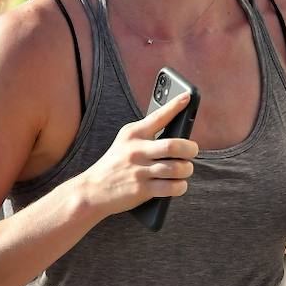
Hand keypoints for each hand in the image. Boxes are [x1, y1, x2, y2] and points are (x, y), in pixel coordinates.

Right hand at [76, 93, 197, 215]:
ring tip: (186, 169)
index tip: (188, 96)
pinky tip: (179, 184)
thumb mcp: (125, 143)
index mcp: (133, 134)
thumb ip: (146, 137)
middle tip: (193, 150)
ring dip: (187, 170)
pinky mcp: (141, 189)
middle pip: (174, 145)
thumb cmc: (115, 164)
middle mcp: (136, 150)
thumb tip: (178, 136)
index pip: (158, 116)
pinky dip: (180, 186)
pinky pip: (172, 187)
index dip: (175, 106)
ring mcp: (139, 170)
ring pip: (177, 168)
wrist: (92, 190)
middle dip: (190, 149)